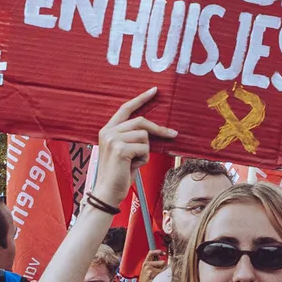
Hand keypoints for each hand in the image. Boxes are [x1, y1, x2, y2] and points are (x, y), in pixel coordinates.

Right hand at [91, 89, 172, 205]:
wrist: (107, 191)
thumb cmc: (119, 172)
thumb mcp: (124, 150)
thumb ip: (132, 136)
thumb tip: (155, 128)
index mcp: (107, 130)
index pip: (126, 109)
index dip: (141, 99)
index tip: (154, 90)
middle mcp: (108, 131)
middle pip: (141, 122)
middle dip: (159, 130)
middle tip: (173, 134)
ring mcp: (112, 139)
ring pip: (145, 136)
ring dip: (145, 151)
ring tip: (133, 162)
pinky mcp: (120, 149)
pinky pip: (145, 148)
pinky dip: (143, 159)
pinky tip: (132, 166)